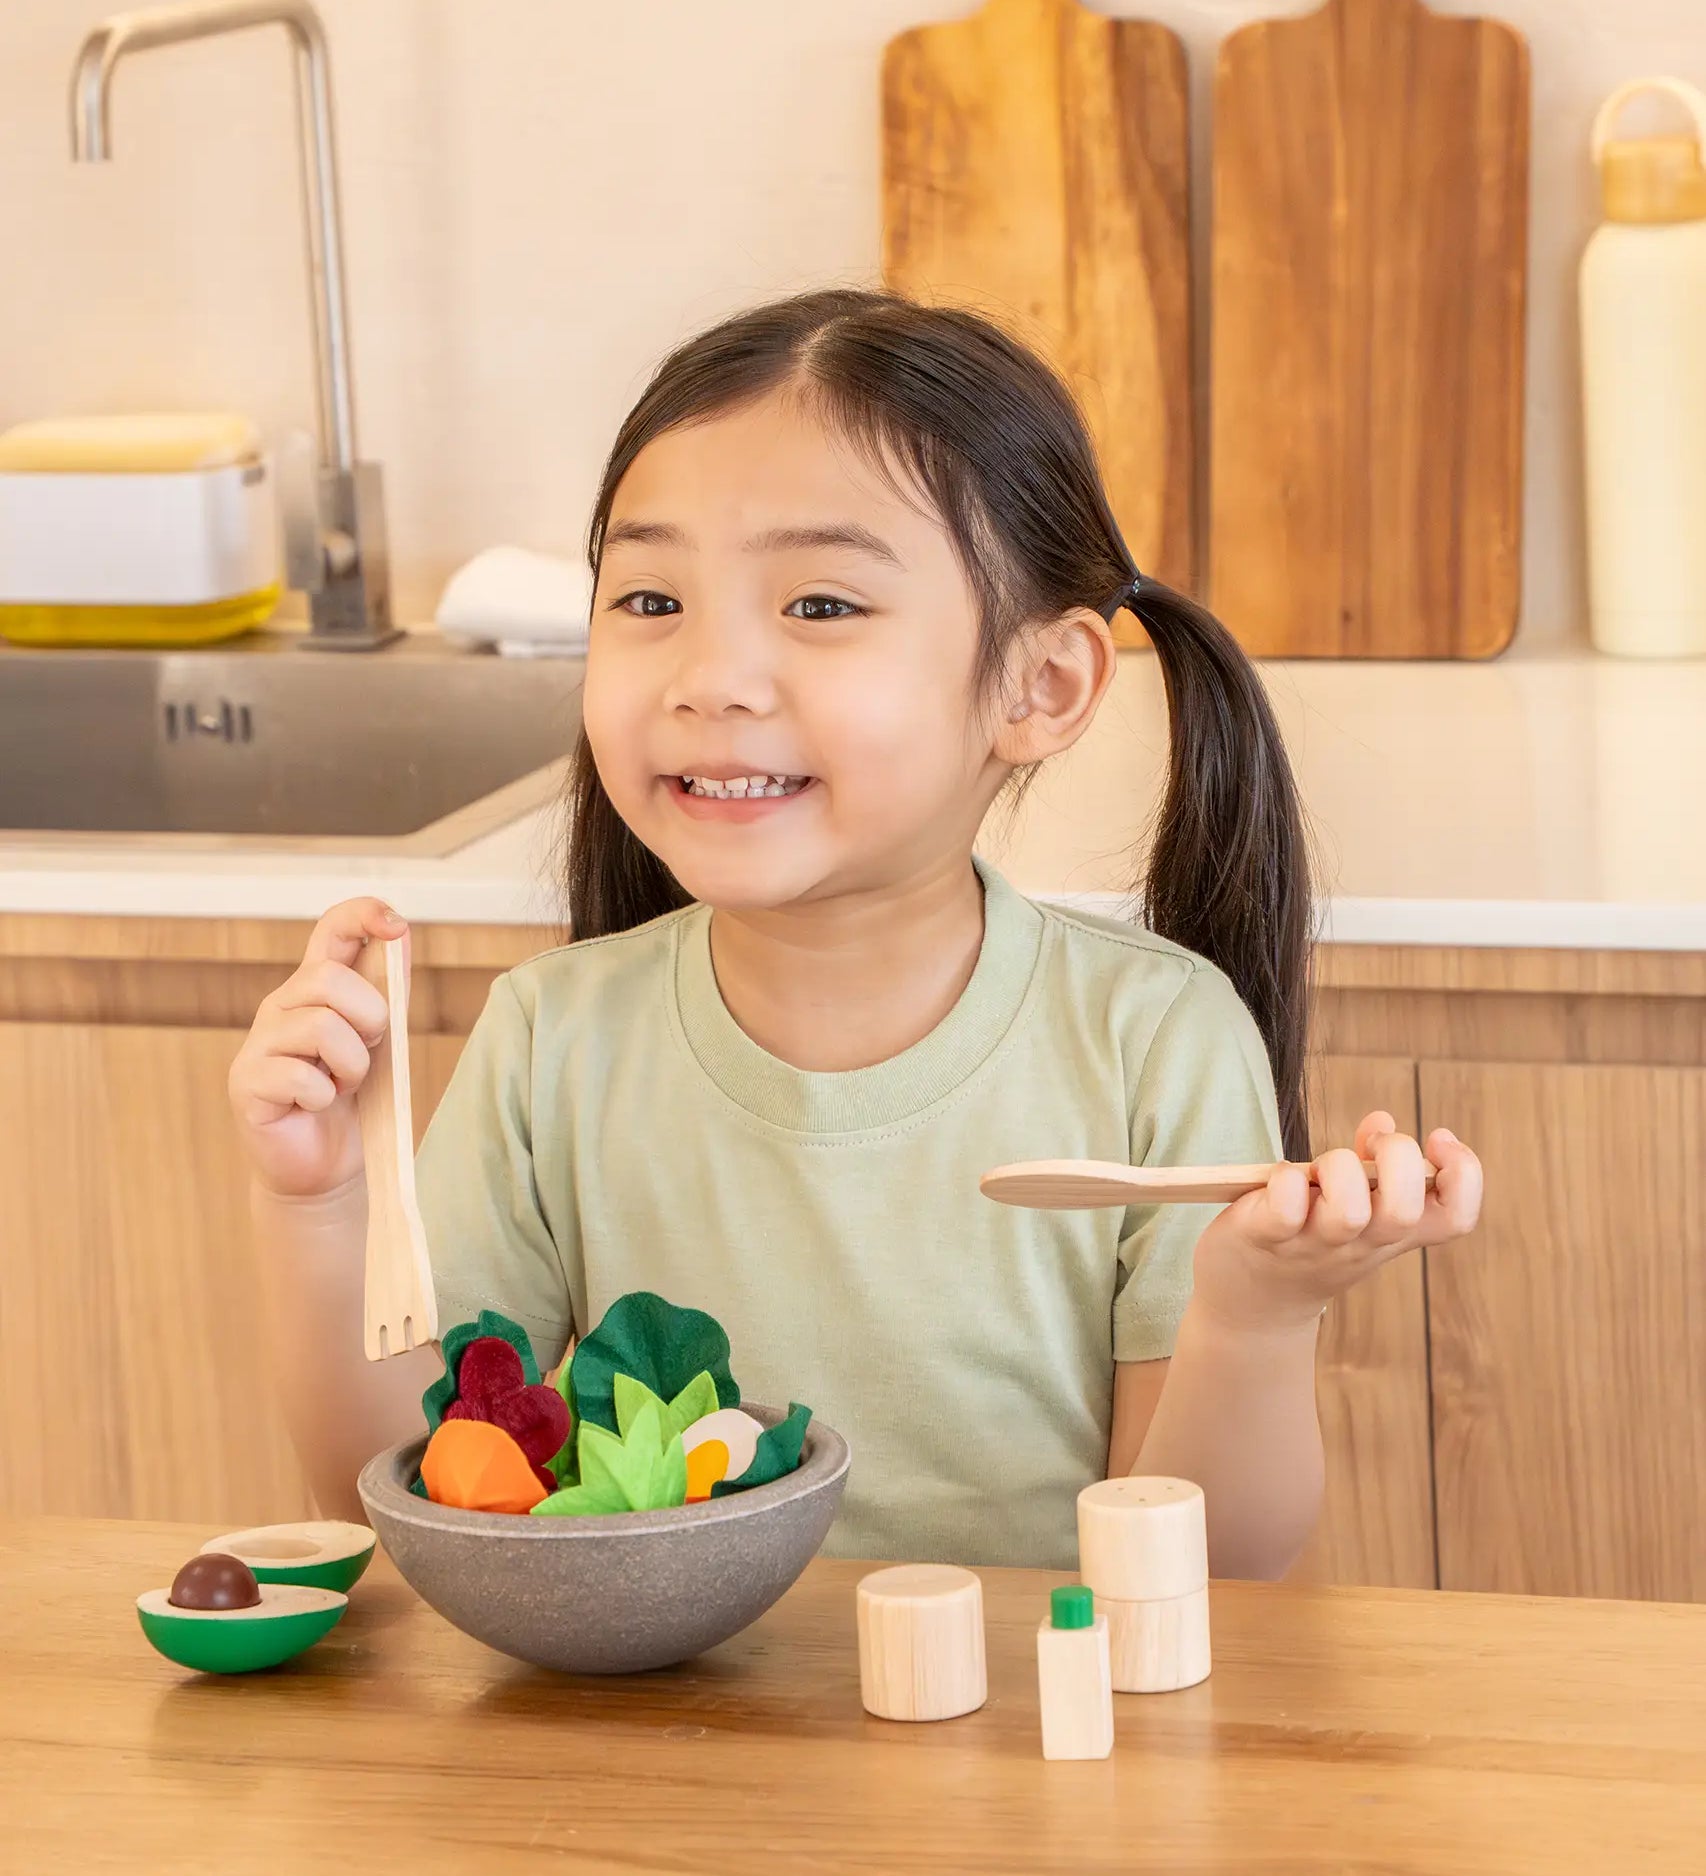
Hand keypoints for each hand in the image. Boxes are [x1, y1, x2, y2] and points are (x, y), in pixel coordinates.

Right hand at [228, 897, 408, 1199]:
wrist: (324, 1166)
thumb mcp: (380, 1042)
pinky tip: (315, 1107)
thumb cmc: (353, 1101)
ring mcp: (259, 1043)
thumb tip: (400, 933)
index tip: (395, 924)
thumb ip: (389, 992)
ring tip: (342, 1086)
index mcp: (316, 989)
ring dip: (351, 1066)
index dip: (362, 914)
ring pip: (319, 1026)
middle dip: (369, 1019)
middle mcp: (281, 1005)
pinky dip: (323, 1097)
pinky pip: (300, 1077)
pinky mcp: (246, 1082)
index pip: (331, 929)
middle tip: (368, 1054)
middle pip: (328, 979)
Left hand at [1190, 1111, 1483, 1333]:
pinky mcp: (1267, 1236)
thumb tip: (1382, 1119)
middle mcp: (1362, 1243)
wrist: (1256, 1301)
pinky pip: (1286, 1208)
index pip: (1457, 1217)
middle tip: (1372, 1148)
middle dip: (1397, 1160)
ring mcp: (1315, 1244)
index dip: (1464, 1175)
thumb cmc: (1311, 1235)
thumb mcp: (1353, 1204)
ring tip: (1320, 1168)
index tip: (1439, 1139)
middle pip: (1404, 1211)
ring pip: (1348, 1212)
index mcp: (1393, 1233)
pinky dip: (1286, 1180)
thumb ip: (1372, 1161)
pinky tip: (1280, 1176)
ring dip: (1338, 1170)